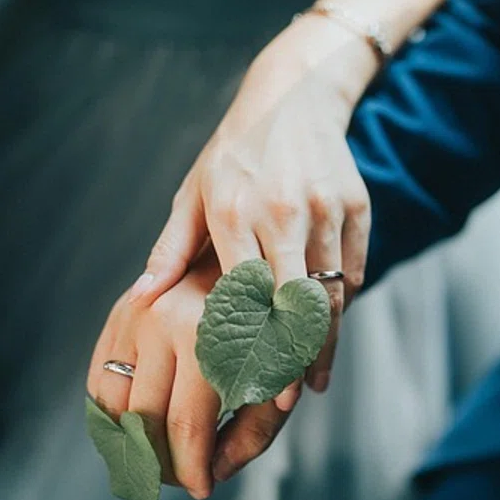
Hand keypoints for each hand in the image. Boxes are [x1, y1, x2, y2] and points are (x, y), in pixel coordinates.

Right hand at [87, 250, 294, 495]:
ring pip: (113, 405)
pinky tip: (139, 431)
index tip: (203, 490)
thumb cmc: (281, 319)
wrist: (262, 253)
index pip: (186, 428)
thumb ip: (256, 427)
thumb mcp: (285, 373)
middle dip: (162, 463)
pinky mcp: (123, 310)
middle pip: (144, 422)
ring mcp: (137, 313)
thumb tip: (215, 474)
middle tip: (186, 478)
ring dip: (130, 444)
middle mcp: (165, 322)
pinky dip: (111, 414)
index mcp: (212, 338)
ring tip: (163, 458)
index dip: (192, 471)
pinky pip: (99, 378)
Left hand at [125, 15, 375, 404]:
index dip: (248, 345)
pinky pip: (351, 270)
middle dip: (292, 357)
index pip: (243, 295)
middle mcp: (284, 211)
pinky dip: (341, 306)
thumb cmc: (234, 153)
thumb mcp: (194, 192)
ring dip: (324, 343)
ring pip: (330, 293)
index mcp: (235, 212)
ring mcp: (327, 210)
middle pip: (293, 302)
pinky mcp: (357, 210)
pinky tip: (329, 337)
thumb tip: (141, 298)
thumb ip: (170, 248)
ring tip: (314, 381)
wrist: (295, 99)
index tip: (246, 387)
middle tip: (288, 400)